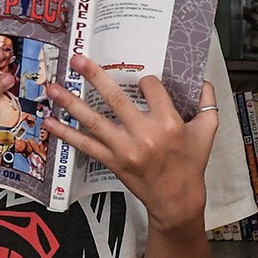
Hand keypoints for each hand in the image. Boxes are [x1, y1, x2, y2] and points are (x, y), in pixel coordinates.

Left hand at [44, 56, 214, 229]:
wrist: (177, 199)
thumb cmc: (192, 163)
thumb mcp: (208, 131)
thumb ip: (208, 103)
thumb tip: (202, 79)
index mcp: (169, 123)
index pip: (151, 87)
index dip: (148, 81)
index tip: (147, 83)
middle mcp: (144, 134)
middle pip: (115, 98)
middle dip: (94, 75)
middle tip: (77, 58)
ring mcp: (124, 149)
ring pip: (93, 120)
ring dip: (70, 102)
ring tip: (52, 87)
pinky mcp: (111, 161)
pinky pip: (84, 145)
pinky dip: (65, 133)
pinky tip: (49, 121)